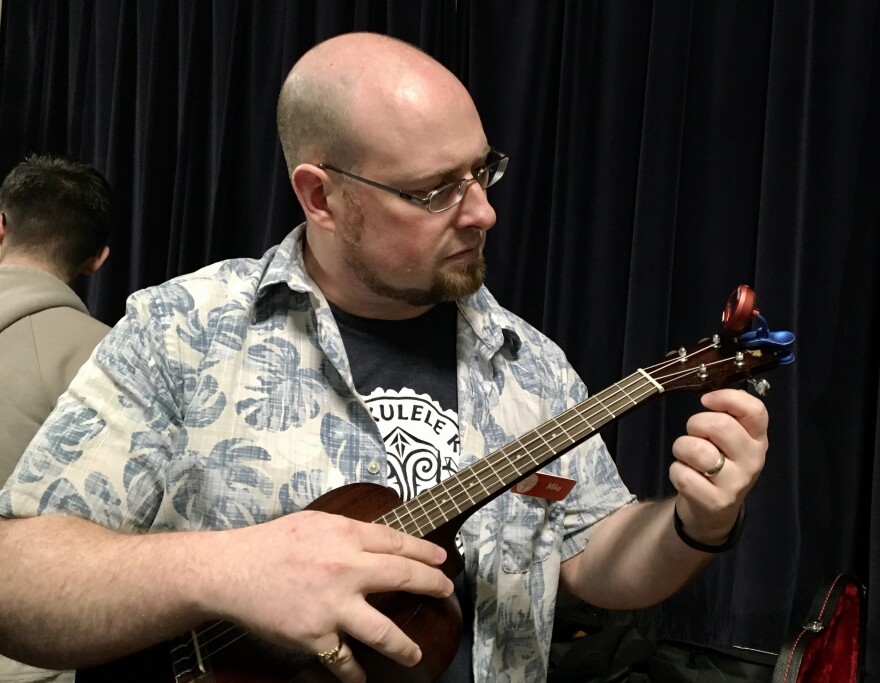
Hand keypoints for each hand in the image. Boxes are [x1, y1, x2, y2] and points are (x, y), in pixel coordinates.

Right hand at [201, 510, 453, 682]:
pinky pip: (343, 660)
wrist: (230, 571)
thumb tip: (380, 541)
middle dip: (432, 585)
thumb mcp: (316, 522)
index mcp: (345, 535)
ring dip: (404, 646)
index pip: (398, 542)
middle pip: (403, 577)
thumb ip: (349, 532)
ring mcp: (332, 606)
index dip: (425, 551)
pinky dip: (354, 674)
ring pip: (383, 631)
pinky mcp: (315, 635)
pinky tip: (362, 678)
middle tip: (446, 591)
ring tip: (416, 654)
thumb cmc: (270, 544)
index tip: (441, 559)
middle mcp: (345, 569)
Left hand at [669, 388, 767, 545]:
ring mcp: (736, 483)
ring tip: (688, 456)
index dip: (727, 398)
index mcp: (758, 439)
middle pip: (720, 425)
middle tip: (694, 434)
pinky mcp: (716, 502)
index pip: (755, 410)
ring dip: (682, 447)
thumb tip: (710, 395)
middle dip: (696, 423)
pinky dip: (676, 471)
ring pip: (697, 449)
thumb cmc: (719, 463)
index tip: (706, 400)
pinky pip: (683, 474)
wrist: (714, 510)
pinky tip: (687, 476)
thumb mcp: (731, 440)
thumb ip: (727, 416)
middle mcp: (753, 460)